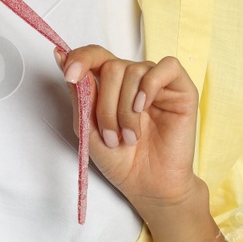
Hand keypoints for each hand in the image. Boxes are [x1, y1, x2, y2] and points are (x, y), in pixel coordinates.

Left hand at [59, 45, 199, 212]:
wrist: (148, 186)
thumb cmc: (119, 160)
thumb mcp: (87, 127)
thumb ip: (78, 93)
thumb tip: (61, 56)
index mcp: (110, 85)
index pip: (95, 55)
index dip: (80, 58)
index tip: (69, 74)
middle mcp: (133, 80)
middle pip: (112, 67)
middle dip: (106, 105)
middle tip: (111, 136)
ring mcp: (157, 84)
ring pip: (134, 71)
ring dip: (126, 109)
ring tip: (130, 137)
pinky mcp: (182, 90)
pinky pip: (167, 67)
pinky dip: (150, 86)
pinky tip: (143, 107)